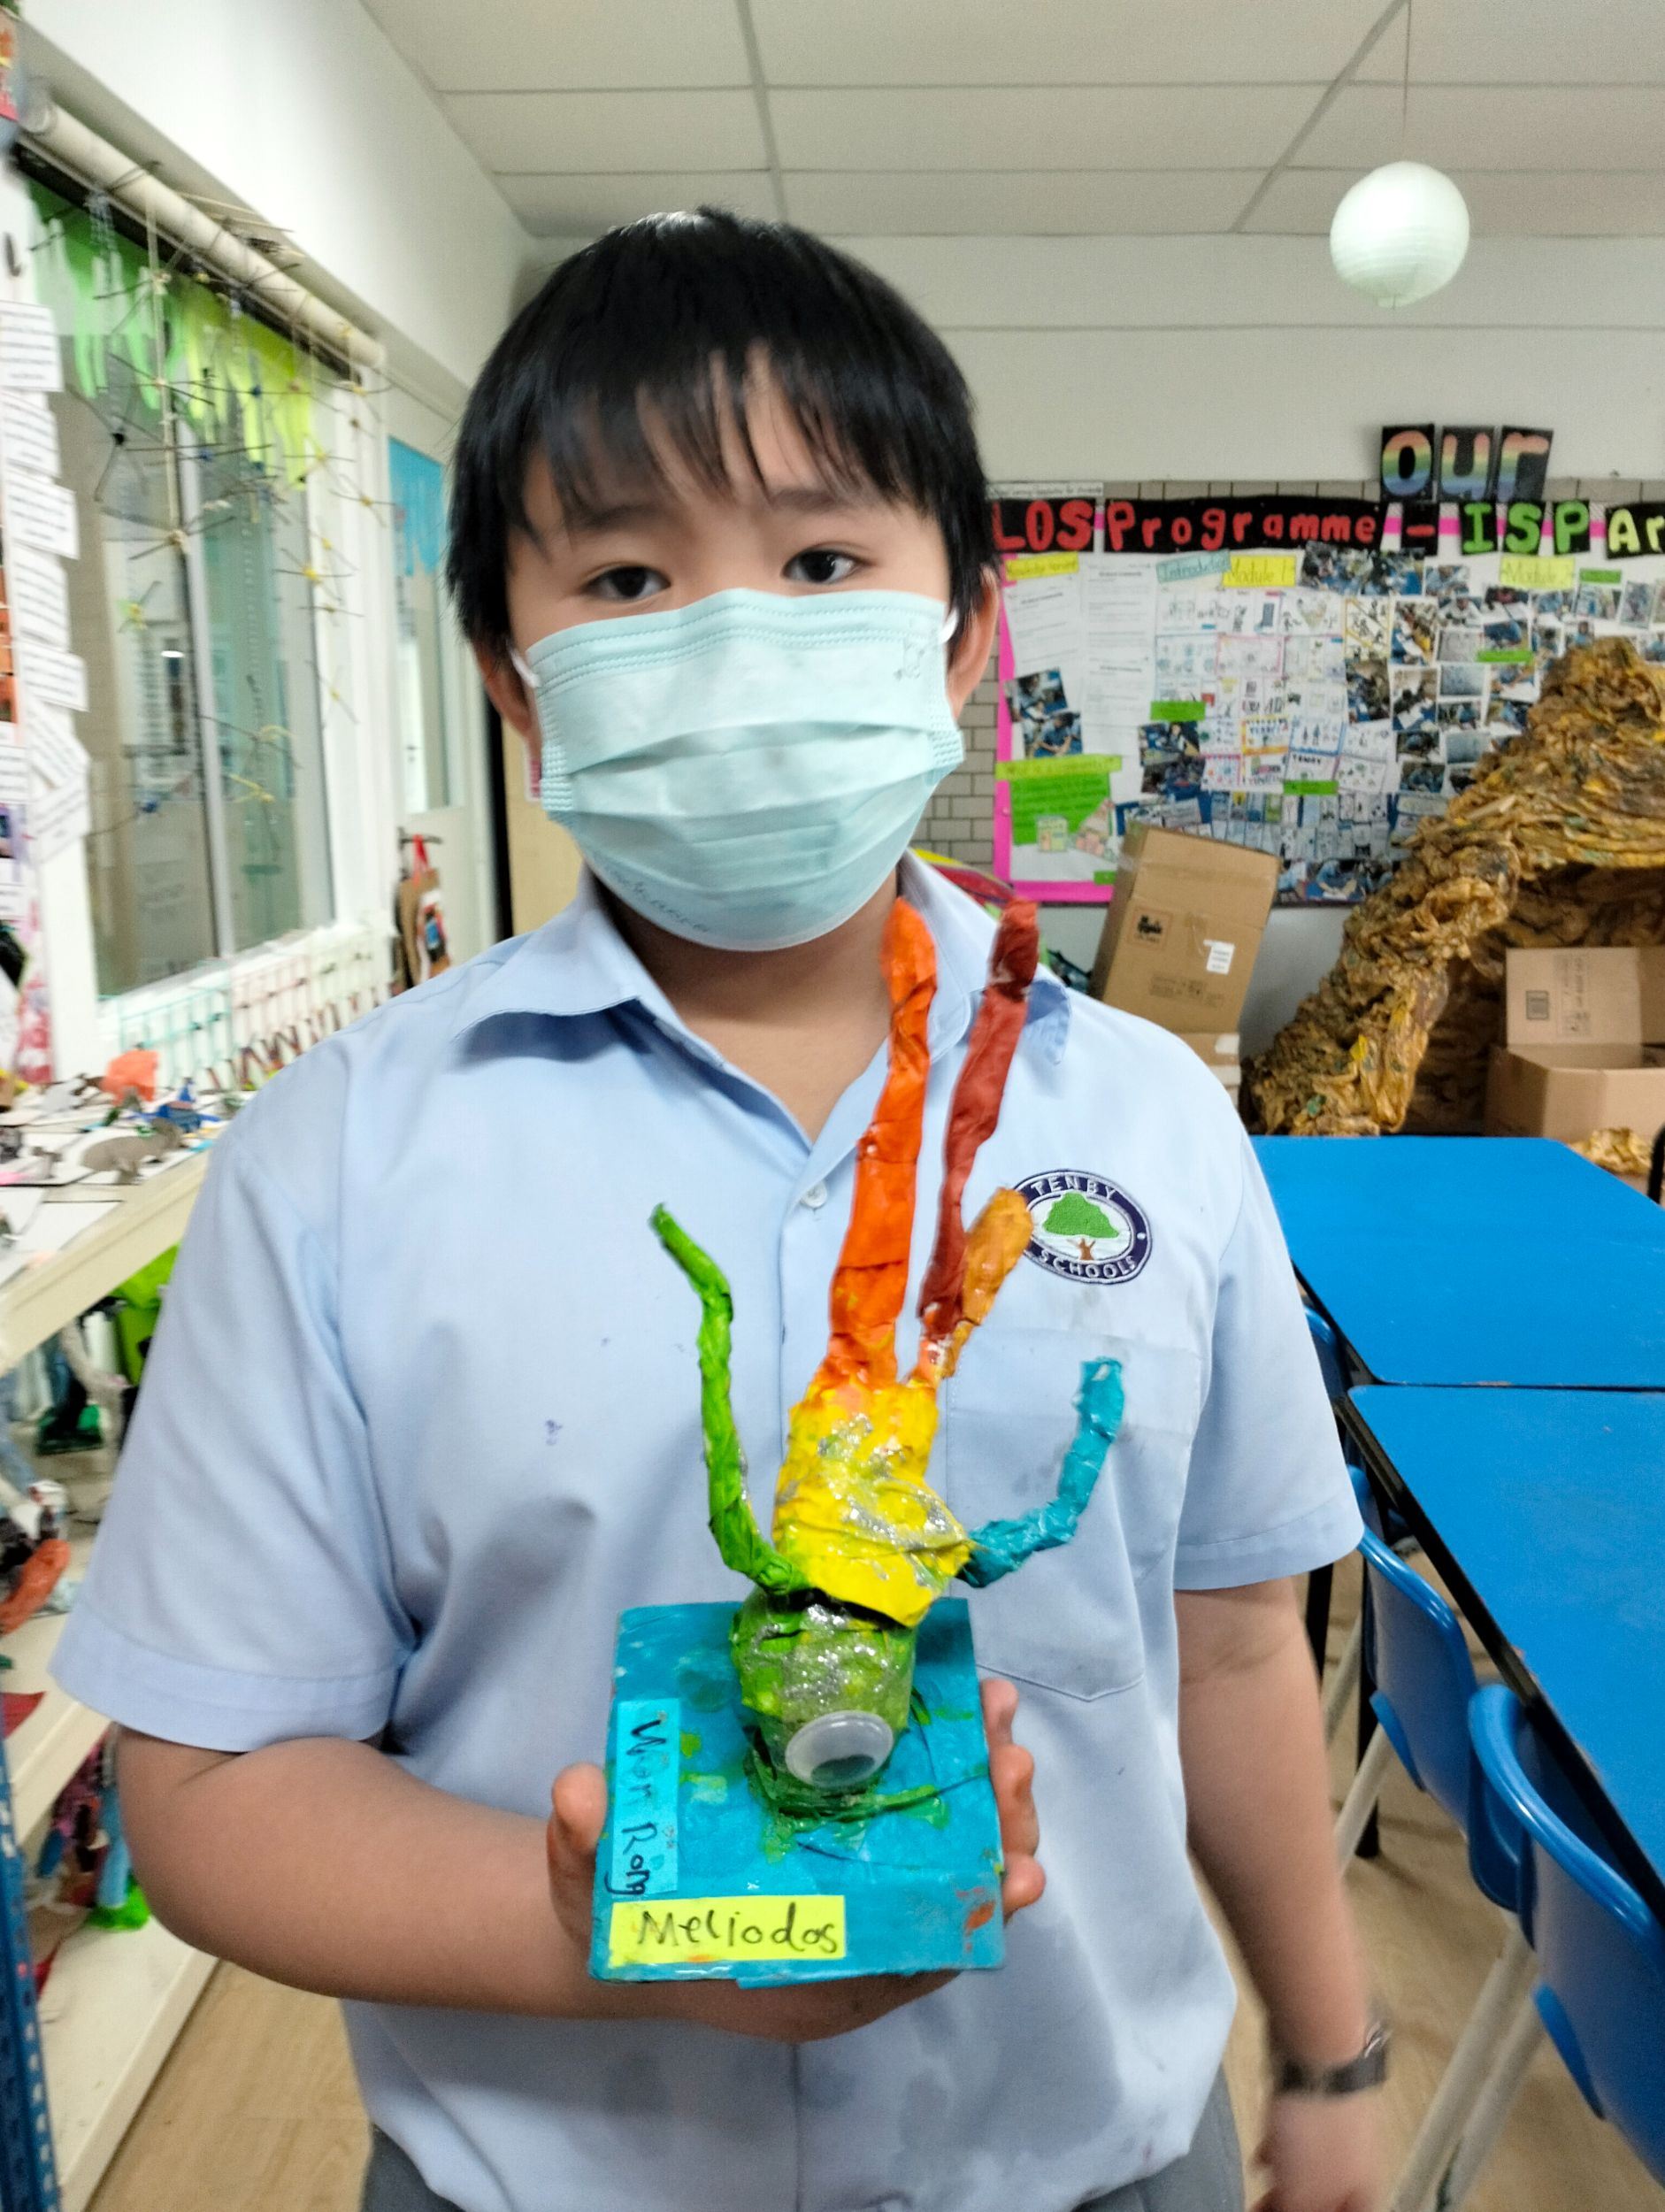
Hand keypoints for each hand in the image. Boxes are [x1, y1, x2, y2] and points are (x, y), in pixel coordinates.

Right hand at [547, 1676, 1042, 2043]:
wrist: (615, 1915)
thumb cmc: (613, 1915)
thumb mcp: (588, 1885)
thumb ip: (583, 1846)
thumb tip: (577, 1791)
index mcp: (801, 1976)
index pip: (907, 1961)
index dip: (969, 1919)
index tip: (1016, 1872)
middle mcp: (846, 1948)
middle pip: (949, 1904)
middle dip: (993, 1836)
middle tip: (1010, 1760)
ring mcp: (855, 1901)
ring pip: (950, 1861)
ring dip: (984, 1795)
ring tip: (1000, 1714)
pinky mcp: (849, 1856)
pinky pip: (922, 1827)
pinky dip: (950, 1775)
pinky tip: (962, 1715)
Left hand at [1252, 2090, 1382, 2211]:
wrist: (1316, 2054)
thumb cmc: (1316, 2129)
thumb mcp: (1303, 2192)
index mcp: (1363, 2191)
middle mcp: (1358, 2166)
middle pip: (1328, 2199)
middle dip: (1293, 2206)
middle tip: (1263, 2207)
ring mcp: (1341, 2133)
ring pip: (1314, 2171)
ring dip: (1286, 2184)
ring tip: (1260, 2188)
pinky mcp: (1322, 2106)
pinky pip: (1302, 2141)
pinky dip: (1282, 2153)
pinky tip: (1263, 2156)